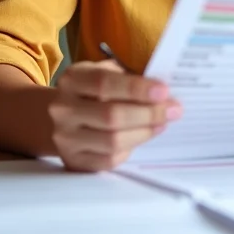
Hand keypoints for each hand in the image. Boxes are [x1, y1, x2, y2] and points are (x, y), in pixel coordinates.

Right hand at [48, 60, 181, 170]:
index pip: (104, 83)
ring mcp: (65, 139)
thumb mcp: (105, 72)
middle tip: (174, 110)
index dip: (136, 88)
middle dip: (148, 113)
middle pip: (111, 115)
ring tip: (162, 123)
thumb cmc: (93, 91)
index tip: (164, 91)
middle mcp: (63, 109)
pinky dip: (131, 148)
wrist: (60, 118)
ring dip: (144, 132)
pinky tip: (142, 136)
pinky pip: (109, 160)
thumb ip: (129, 75)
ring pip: (112, 141)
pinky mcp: (74, 162)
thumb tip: (162, 89)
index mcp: (72, 80)